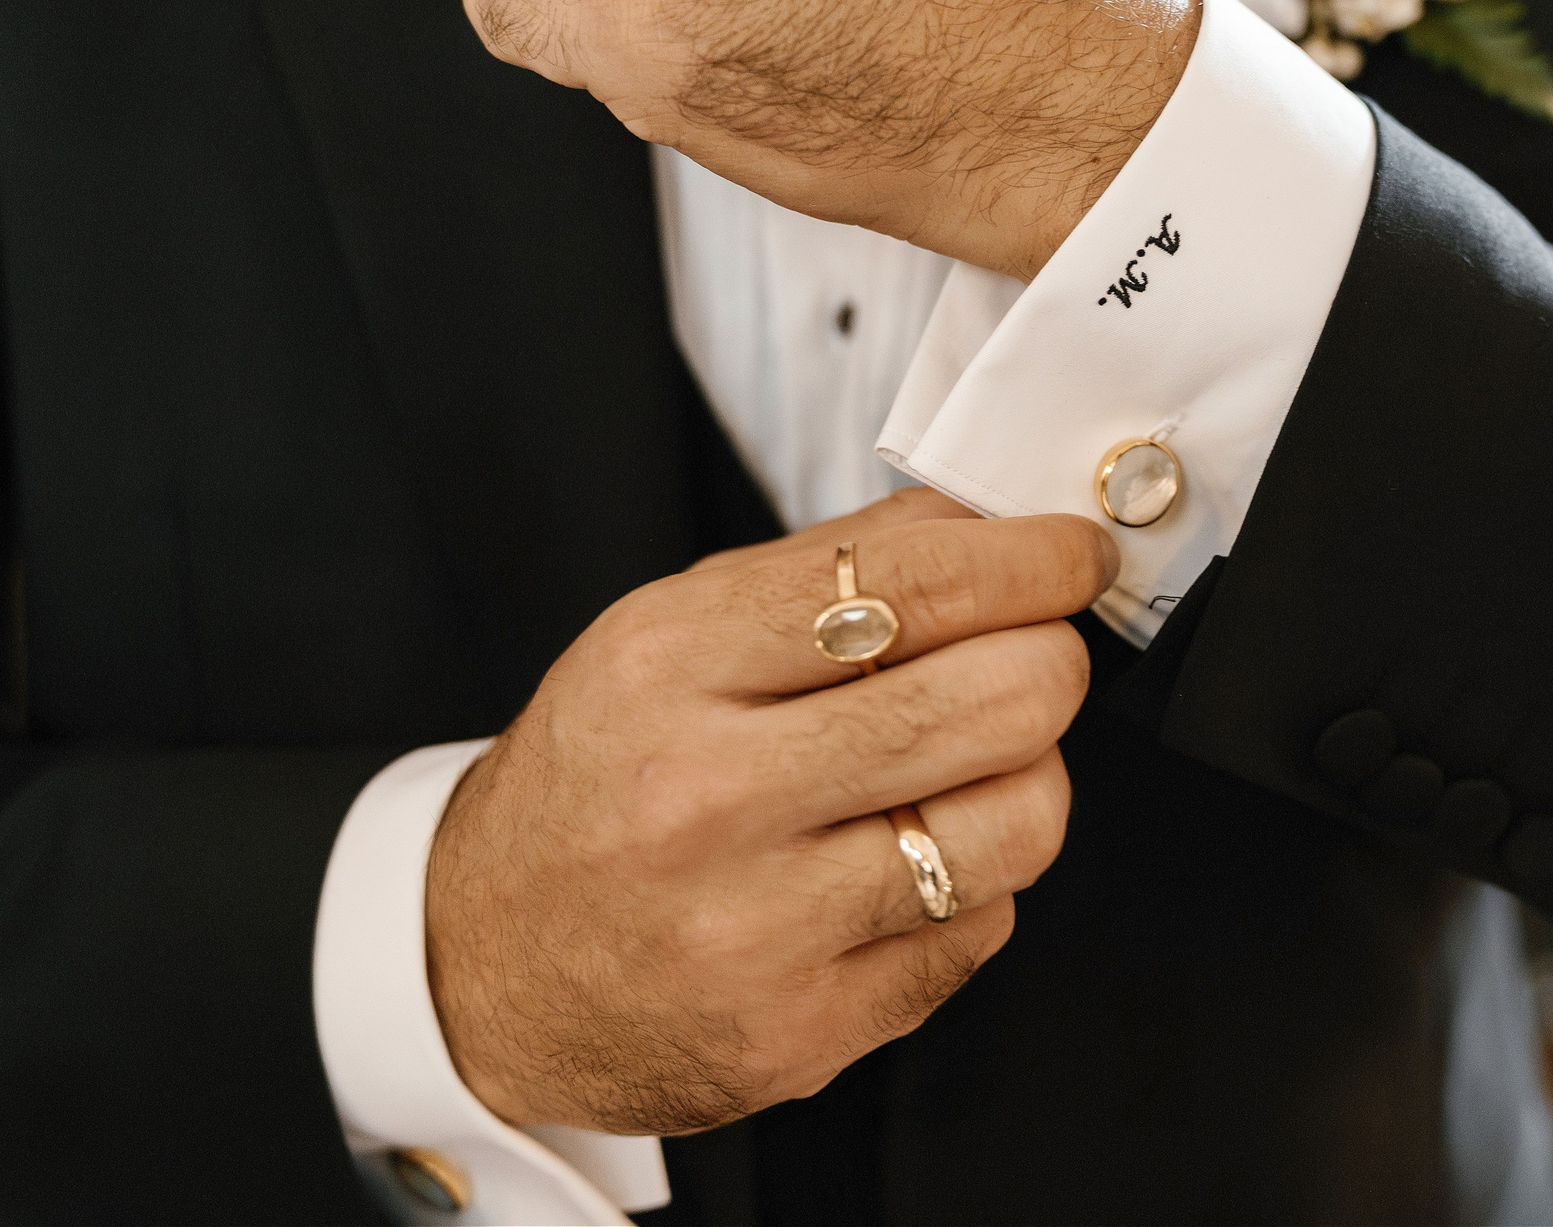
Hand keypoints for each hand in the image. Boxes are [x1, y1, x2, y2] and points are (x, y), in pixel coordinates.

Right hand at [424, 489, 1113, 1134]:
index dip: (1035, 561)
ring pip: (1018, 824)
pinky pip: (981, 930)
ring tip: (966, 772)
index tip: (1074, 556)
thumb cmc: (600, 779)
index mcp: (670, 665)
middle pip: (997, 701)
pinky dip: (971, 888)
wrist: (477, 964)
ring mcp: (755, 929)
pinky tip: (900, 868)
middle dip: (1053, 664)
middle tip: (1039, 660)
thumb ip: (836, 564)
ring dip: (1027, 781)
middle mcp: (706, 796)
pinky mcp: (799, 1033)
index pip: (918, 583)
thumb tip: (997, 518)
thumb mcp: (672, 631)